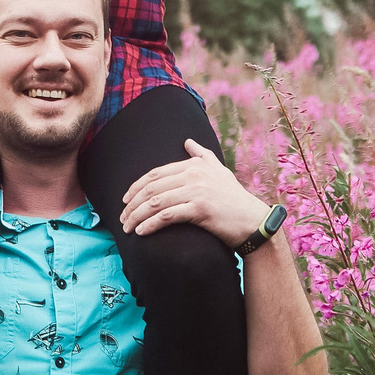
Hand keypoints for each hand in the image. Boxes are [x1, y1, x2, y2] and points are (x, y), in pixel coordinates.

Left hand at [120, 139, 273, 246]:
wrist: (252, 221)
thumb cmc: (233, 198)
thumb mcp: (218, 171)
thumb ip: (201, 155)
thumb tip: (187, 141)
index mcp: (194, 165)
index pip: (155, 174)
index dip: (136, 187)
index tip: (125, 200)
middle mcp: (194, 174)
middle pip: (152, 188)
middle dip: (132, 204)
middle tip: (122, 218)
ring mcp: (197, 191)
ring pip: (156, 202)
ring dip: (137, 216)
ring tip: (127, 228)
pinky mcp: (200, 208)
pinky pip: (167, 216)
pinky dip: (150, 224)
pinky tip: (141, 232)